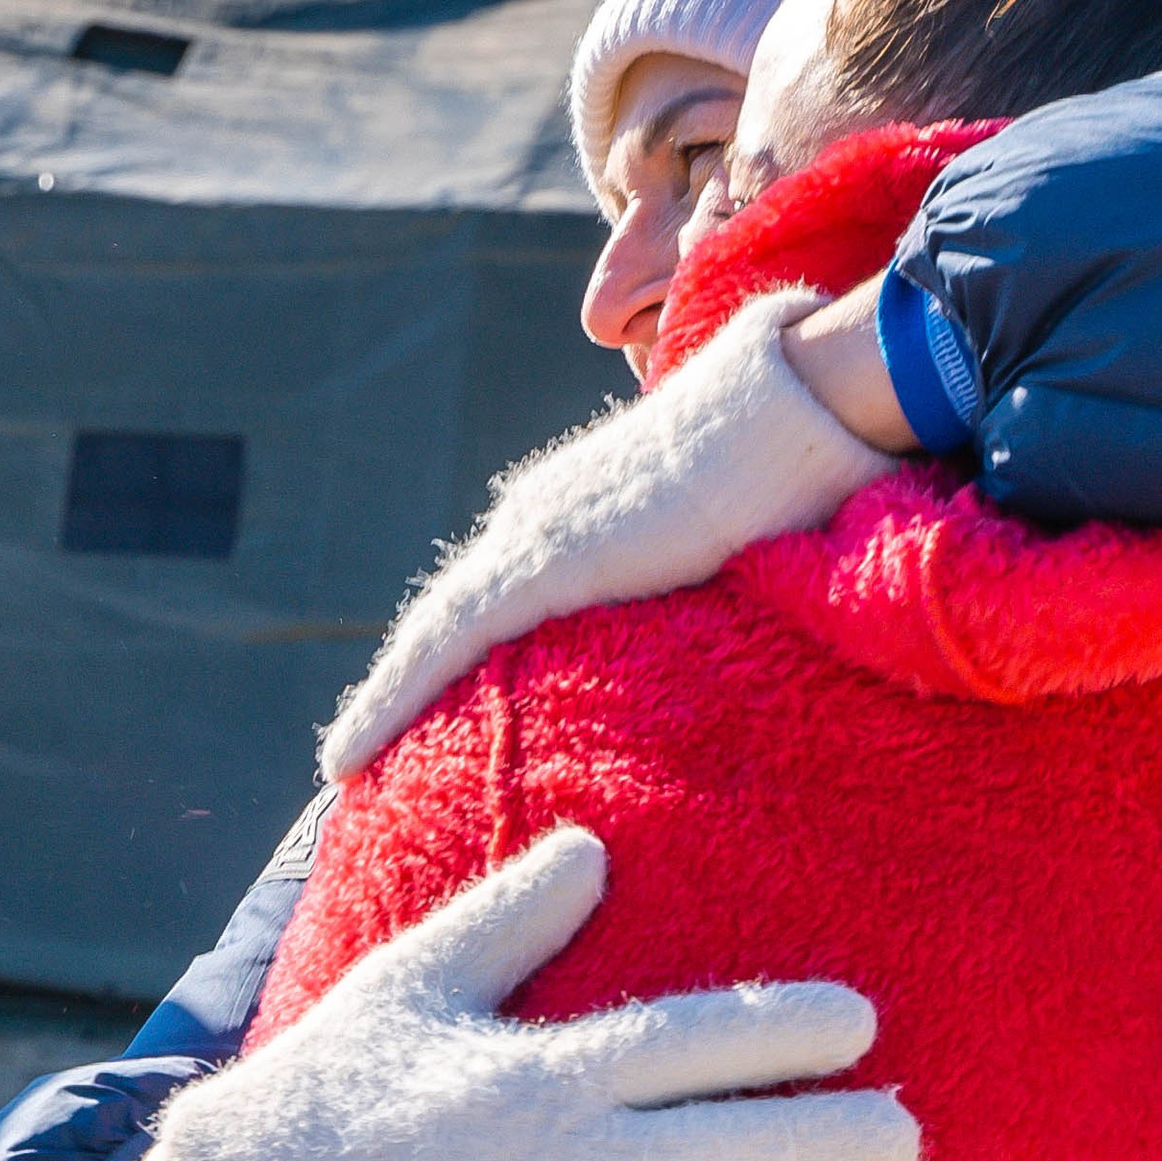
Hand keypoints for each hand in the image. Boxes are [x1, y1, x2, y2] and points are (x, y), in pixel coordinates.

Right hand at [133, 828, 915, 1160]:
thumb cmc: (335, 1086)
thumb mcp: (417, 980)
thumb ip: (514, 916)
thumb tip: (594, 844)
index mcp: (547, 1070)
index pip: (697, 1039)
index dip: (790, 1029)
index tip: (864, 1025)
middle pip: (734, 1150)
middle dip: (834, 1145)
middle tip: (907, 1142)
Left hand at [320, 287, 895, 781]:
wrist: (814, 397)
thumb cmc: (817, 455)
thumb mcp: (760, 531)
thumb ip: (736, 574)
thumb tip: (768, 610)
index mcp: (590, 503)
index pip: (506, 589)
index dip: (463, 647)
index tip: (438, 705)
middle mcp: (546, 510)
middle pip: (459, 612)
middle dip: (411, 679)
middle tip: (368, 752)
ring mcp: (539, 532)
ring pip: (435, 632)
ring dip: (385, 698)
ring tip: (344, 763)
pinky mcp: (545, 564)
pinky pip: (442, 645)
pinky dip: (386, 699)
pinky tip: (344, 755)